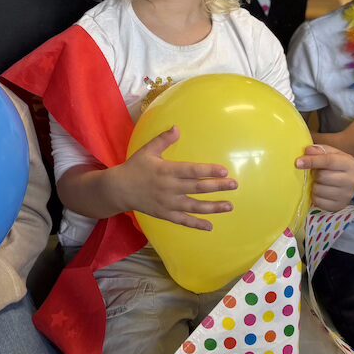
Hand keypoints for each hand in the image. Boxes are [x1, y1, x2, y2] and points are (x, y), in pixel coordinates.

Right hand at [113, 127, 236, 229]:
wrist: (119, 189)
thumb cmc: (135, 168)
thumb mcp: (147, 151)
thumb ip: (163, 140)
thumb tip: (177, 128)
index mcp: (166, 171)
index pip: (191, 171)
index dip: (208, 171)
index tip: (224, 171)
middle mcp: (169, 188)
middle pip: (197, 188)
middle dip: (217, 187)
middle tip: (234, 185)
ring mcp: (168, 203)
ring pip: (194, 206)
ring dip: (212, 207)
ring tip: (229, 205)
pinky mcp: (164, 214)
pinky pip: (182, 221)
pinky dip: (196, 224)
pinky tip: (210, 226)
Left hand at [296, 145, 353, 211]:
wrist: (346, 181)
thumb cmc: (335, 165)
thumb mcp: (329, 153)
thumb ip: (318, 150)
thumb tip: (307, 151)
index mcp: (350, 164)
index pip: (329, 161)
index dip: (312, 161)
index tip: (298, 163)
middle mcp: (352, 180)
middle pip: (322, 176)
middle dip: (314, 174)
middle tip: (315, 173)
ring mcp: (347, 195)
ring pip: (319, 190)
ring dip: (314, 185)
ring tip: (319, 182)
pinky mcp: (339, 206)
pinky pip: (318, 202)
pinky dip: (315, 196)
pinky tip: (321, 192)